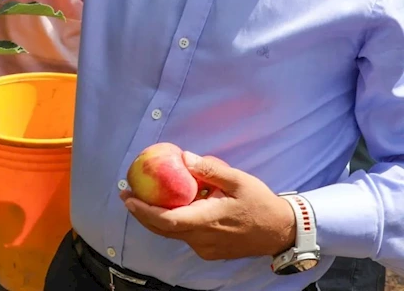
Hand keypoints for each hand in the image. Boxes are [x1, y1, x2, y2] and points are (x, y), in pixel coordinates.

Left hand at [120, 152, 295, 260]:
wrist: (280, 232)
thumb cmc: (260, 203)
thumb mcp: (238, 179)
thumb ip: (210, 169)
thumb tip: (184, 158)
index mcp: (208, 221)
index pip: (168, 220)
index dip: (144, 210)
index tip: (129, 197)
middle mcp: (203, 239)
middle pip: (163, 229)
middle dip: (141, 212)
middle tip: (126, 194)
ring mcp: (206, 247)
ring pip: (172, 234)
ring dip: (154, 217)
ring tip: (140, 197)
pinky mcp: (209, 249)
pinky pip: (183, 235)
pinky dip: (170, 221)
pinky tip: (166, 205)